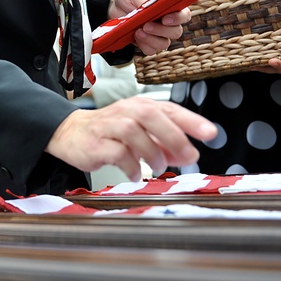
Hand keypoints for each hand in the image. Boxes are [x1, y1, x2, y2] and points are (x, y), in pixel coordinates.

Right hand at [45, 96, 216, 180]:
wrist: (70, 133)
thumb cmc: (110, 133)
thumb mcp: (141, 134)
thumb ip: (165, 144)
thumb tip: (189, 154)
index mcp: (140, 106)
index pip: (169, 108)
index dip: (191, 120)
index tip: (211, 133)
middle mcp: (125, 111)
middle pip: (151, 114)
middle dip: (173, 136)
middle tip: (189, 156)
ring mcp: (108, 125)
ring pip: (133, 131)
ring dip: (152, 153)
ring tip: (157, 167)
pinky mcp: (96, 143)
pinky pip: (117, 152)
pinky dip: (132, 166)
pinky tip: (136, 174)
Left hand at [110, 0, 189, 55]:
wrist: (114, 5)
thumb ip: (146, 0)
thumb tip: (151, 9)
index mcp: (169, 8)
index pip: (184, 15)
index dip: (178, 18)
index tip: (165, 19)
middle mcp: (167, 23)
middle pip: (176, 32)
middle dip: (161, 30)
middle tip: (146, 25)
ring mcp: (158, 35)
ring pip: (164, 44)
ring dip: (151, 39)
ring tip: (138, 31)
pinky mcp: (147, 43)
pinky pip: (151, 50)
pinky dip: (143, 45)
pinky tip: (135, 37)